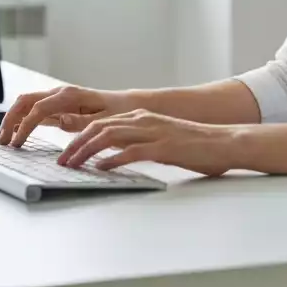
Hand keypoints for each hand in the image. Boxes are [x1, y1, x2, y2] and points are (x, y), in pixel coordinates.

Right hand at [0, 85, 133, 145]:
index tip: (17, 144)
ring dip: (12, 119)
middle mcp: (60, 92)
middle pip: (25, 101)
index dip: (25, 126)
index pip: (38, 109)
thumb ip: (80, 121)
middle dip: (10, 119)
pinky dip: (22, 120)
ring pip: (26, 103)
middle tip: (2, 141)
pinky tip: (16, 133)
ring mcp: (57, 97)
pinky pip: (34, 109)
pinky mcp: (57, 105)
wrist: (125, 106)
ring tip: (4, 139)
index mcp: (70, 95)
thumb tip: (60, 120)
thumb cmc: (116, 113)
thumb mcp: (103, 120)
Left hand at [57, 109, 241, 177]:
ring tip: (73, 166)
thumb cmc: (194, 145)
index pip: (102, 123)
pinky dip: (112, 160)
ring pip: (109, 136)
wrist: (224, 142)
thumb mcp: (160, 140)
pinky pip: (131, 151)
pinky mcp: (163, 147)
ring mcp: (153, 132)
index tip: (67, 153)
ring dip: (87, 152)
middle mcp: (144, 120)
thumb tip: (113, 159)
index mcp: (141, 116)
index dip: (80, 137)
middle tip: (62, 162)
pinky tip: (101, 169)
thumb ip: (138, 144)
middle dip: (76, 145)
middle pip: (99, 128)